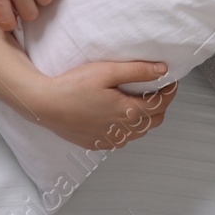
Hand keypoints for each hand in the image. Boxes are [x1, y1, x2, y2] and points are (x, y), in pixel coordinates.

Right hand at [32, 60, 178, 150]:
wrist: (44, 105)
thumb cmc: (73, 85)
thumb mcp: (107, 71)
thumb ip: (137, 71)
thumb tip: (162, 70)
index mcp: (128, 112)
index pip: (161, 104)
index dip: (170, 92)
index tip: (171, 81)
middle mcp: (122, 131)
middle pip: (154, 121)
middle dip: (160, 105)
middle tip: (156, 89)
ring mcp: (109, 140)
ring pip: (138, 133)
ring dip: (144, 118)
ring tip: (137, 100)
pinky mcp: (96, 144)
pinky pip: (121, 139)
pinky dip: (127, 128)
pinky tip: (118, 115)